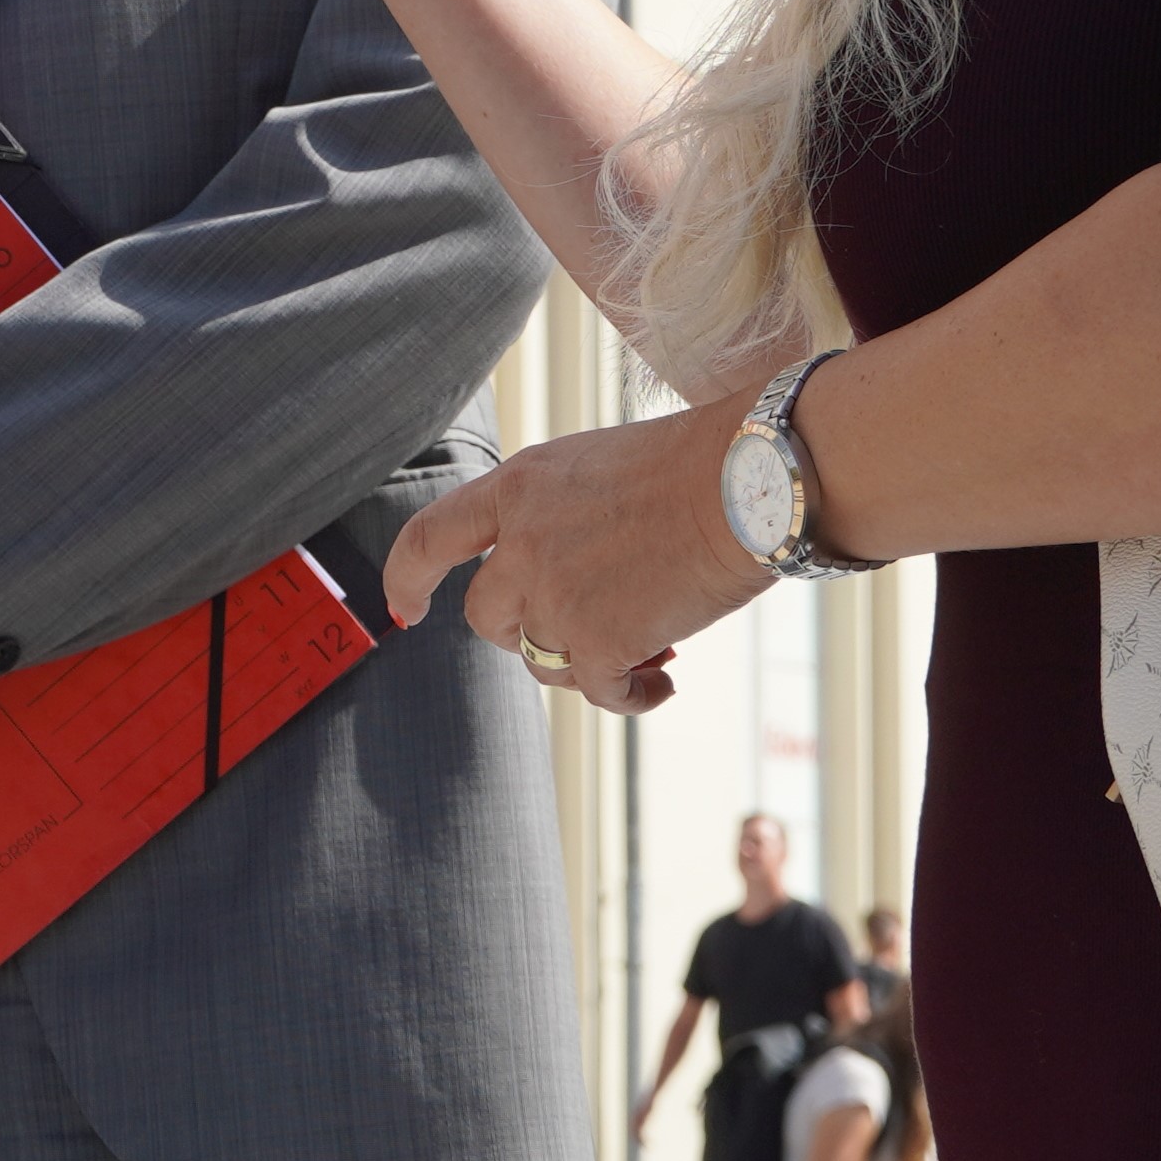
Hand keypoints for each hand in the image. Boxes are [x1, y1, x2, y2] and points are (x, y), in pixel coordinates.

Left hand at [380, 400, 776, 710]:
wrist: (753, 479)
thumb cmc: (702, 464)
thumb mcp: (602, 467)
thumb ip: (563, 516)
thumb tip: (566, 577)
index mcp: (521, 485)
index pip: (431, 535)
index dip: (408, 576)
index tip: (407, 608)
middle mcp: (523, 541)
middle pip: (485, 616)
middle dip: (524, 633)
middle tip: (583, 630)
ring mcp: (555, 593)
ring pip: (541, 661)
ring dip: (585, 666)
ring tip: (645, 654)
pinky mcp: (599, 641)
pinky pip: (599, 692)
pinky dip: (630, 696)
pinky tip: (662, 684)